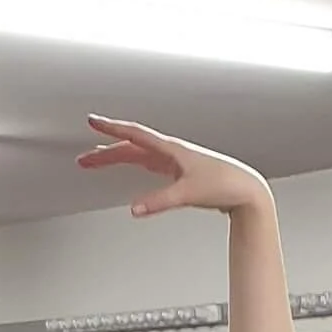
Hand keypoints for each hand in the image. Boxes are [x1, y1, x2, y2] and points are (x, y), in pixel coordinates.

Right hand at [78, 117, 270, 218]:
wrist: (247, 190)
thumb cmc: (224, 185)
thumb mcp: (188, 194)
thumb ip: (159, 201)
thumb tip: (135, 209)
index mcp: (171, 149)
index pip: (134, 135)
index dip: (112, 129)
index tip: (92, 122)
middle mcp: (171, 152)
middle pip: (131, 148)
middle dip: (106, 152)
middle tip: (84, 158)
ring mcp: (175, 161)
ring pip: (139, 156)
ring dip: (117, 158)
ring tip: (96, 162)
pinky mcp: (181, 172)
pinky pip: (150, 164)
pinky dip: (135, 165)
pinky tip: (130, 168)